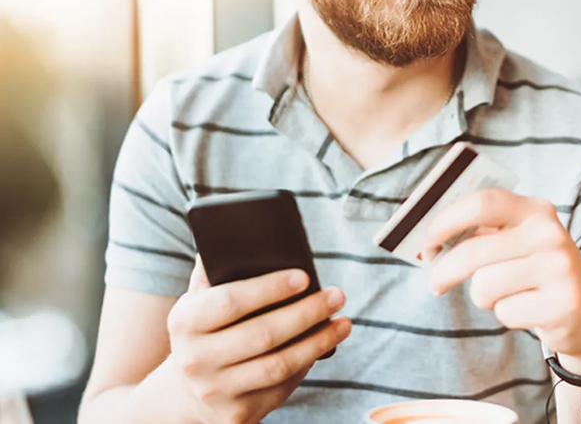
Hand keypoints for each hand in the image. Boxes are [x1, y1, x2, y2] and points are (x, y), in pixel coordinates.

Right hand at [163, 257, 350, 423]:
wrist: (186, 390)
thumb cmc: (207, 327)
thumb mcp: (201, 297)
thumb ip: (218, 266)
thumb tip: (243, 227)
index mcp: (184, 320)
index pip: (230, 301)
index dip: (269, 287)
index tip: (305, 275)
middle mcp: (195, 359)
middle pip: (262, 335)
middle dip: (306, 312)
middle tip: (338, 294)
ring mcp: (215, 391)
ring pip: (278, 365)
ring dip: (318, 341)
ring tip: (343, 322)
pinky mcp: (237, 415)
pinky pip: (281, 388)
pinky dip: (308, 364)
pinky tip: (325, 344)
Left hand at [424, 189, 580, 375]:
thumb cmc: (537, 273)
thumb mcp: (519, 242)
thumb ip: (483, 233)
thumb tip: (429, 237)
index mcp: (535, 210)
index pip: (482, 203)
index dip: (446, 220)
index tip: (425, 240)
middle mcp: (549, 233)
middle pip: (474, 250)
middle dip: (445, 271)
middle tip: (435, 283)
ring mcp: (559, 267)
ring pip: (485, 286)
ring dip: (484, 298)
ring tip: (505, 295)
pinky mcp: (562, 302)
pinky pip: (505, 312)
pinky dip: (507, 316)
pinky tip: (528, 309)